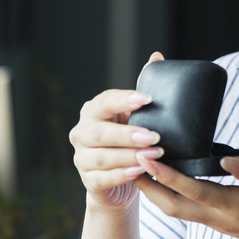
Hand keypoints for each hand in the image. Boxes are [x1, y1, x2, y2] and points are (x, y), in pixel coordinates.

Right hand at [70, 52, 166, 208]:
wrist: (117, 182)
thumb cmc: (127, 142)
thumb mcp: (134, 117)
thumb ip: (142, 91)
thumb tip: (156, 57)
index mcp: (93, 112)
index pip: (104, 101)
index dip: (124, 100)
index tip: (148, 99)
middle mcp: (82, 133)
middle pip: (100, 132)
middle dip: (128, 134)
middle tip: (155, 136)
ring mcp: (82, 158)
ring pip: (102, 157)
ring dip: (129, 156)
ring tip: (154, 155)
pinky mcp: (88, 181)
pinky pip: (103, 178)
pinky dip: (122, 175)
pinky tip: (140, 172)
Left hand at [132, 154, 238, 238]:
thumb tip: (226, 159)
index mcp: (235, 207)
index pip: (193, 190)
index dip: (168, 175)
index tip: (147, 158)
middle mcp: (220, 219)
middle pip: (172, 206)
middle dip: (148, 186)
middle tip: (127, 162)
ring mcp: (217, 223)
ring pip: (175, 210)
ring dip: (154, 191)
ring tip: (136, 168)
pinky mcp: (218, 222)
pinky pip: (185, 209)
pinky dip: (169, 194)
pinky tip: (162, 178)